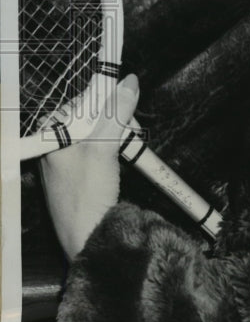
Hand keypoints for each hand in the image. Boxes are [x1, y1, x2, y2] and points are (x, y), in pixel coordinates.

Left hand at [40, 74, 139, 259]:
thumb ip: (116, 113)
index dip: (100, 101)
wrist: (88, 239)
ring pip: (93, 136)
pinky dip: (110, 152)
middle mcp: (53, 149)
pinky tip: (118, 161)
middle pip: (85, 119)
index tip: (121, 101)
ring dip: (113, 137)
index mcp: (49, 138)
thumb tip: (128, 82)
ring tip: (126, 144)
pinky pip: (95, 153)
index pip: (75, 104)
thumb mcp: (104, 147)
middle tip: (127, 128)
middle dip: (110, 120)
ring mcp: (65, 165)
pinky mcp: (78, 178)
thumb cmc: (86, 196)